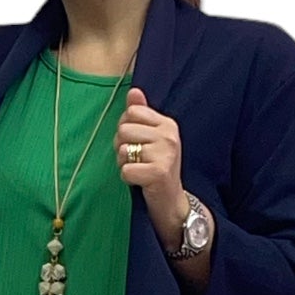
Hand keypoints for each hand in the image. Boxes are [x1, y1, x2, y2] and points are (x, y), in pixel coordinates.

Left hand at [114, 88, 187, 232]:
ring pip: (122, 150)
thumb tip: (133, 91)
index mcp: (167, 124)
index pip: (131, 112)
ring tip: (139, 169)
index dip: (125, 128)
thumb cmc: (157, 167)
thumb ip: (142, 114)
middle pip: (123, 129)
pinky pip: (125, 170)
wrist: (172, 202)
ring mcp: (165, 154)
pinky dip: (127, 178)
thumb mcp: (152, 138)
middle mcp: (169, 136)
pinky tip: (140, 182)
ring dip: (124, 163)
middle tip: (136, 160)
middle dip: (122, 147)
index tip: (136, 142)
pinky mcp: (158, 173)